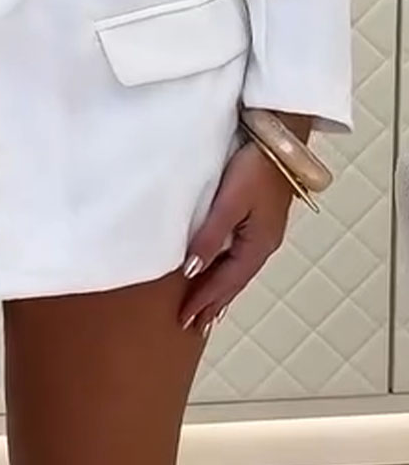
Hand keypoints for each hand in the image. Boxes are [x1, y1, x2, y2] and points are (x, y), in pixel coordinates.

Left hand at [179, 140, 294, 335]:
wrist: (281, 139)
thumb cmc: (257, 166)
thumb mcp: (230, 201)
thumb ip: (210, 236)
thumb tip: (191, 270)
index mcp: (258, 244)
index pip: (225, 281)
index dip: (204, 301)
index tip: (185, 320)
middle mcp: (263, 244)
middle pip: (234, 282)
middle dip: (213, 304)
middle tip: (193, 325)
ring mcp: (263, 232)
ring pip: (237, 270)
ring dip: (221, 290)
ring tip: (207, 310)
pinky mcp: (260, 219)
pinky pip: (240, 255)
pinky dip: (228, 271)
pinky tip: (223, 272)